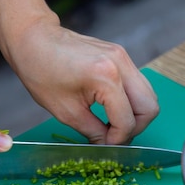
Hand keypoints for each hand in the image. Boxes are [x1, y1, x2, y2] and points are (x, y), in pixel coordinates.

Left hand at [6, 20, 159, 144]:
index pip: (127, 120)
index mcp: (106, 78)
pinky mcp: (122, 56)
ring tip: (113, 122)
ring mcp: (124, 58)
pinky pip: (139, 85)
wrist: (34, 38)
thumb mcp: (65, 111)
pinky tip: (112, 107)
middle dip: (135, 127)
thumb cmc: (41, 71)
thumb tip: (109, 146)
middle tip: (115, 135)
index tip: (106, 146)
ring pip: (149, 96)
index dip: (119, 139)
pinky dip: (131, 101)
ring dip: (135, 114)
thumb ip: (94, 131)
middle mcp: (122, 65)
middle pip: (150, 108)